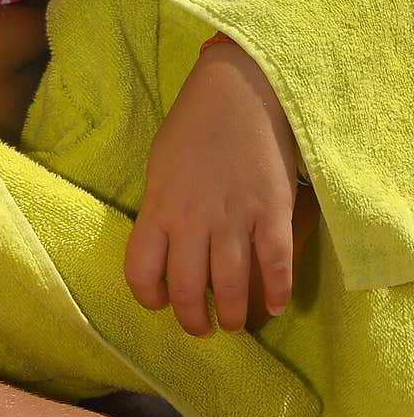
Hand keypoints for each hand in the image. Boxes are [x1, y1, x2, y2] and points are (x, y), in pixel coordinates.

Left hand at [124, 39, 301, 336]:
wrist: (240, 90)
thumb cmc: (194, 124)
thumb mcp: (160, 165)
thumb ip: (162, 207)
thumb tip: (165, 245)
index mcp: (159, 207)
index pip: (141, 272)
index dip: (149, 297)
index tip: (161, 302)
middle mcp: (193, 221)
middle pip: (188, 292)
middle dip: (195, 321)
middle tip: (204, 326)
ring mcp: (235, 219)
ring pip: (231, 289)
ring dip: (234, 315)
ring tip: (236, 321)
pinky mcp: (273, 213)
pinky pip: (275, 267)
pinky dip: (276, 293)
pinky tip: (273, 305)